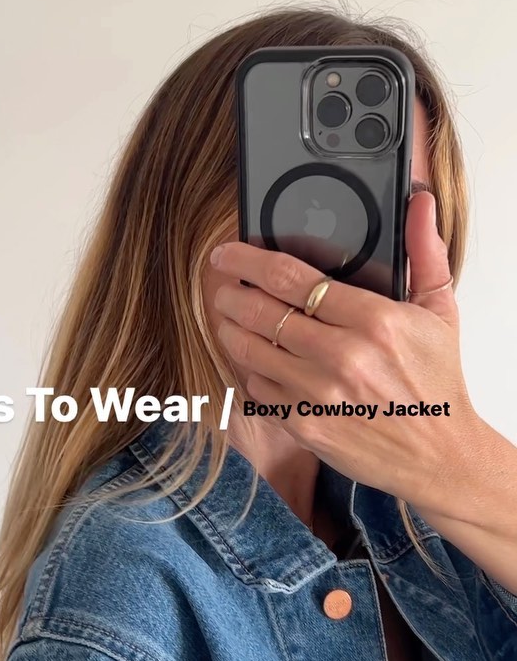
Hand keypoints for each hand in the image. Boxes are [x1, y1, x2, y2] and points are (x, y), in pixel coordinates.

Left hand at [210, 191, 480, 512]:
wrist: (439, 456)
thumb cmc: (437, 385)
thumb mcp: (439, 312)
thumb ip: (424, 253)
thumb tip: (419, 204)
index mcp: (374, 320)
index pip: (292, 278)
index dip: (249, 261)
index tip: (229, 254)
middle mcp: (343, 356)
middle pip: (261, 312)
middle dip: (230, 293)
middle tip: (220, 284)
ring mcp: (320, 394)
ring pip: (252, 350)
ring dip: (230, 329)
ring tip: (225, 317)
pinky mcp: (306, 425)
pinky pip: (260, 389)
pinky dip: (252, 371)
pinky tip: (254, 359)